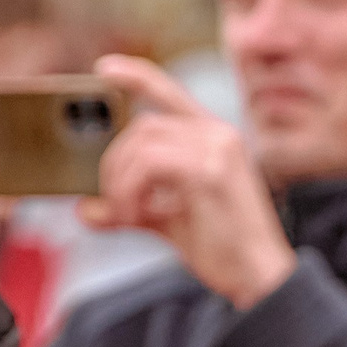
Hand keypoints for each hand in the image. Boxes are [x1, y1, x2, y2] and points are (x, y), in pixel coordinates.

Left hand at [81, 56, 294, 309]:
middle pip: (142, 126)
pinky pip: (148, 165)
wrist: (260, 277)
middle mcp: (219, 135)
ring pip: (141, 144)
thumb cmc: (223, 249)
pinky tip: (136, 216)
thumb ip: (130, 207)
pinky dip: (129, 191)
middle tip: (113, 203)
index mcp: (215, 139)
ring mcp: (217, 149)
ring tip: (126, 214)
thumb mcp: (169, 220)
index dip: (136, 75)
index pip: (170, 92)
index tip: (104, 69)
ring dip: (120, 181)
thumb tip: (86, 209)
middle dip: (114, 163)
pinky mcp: (209, 171)